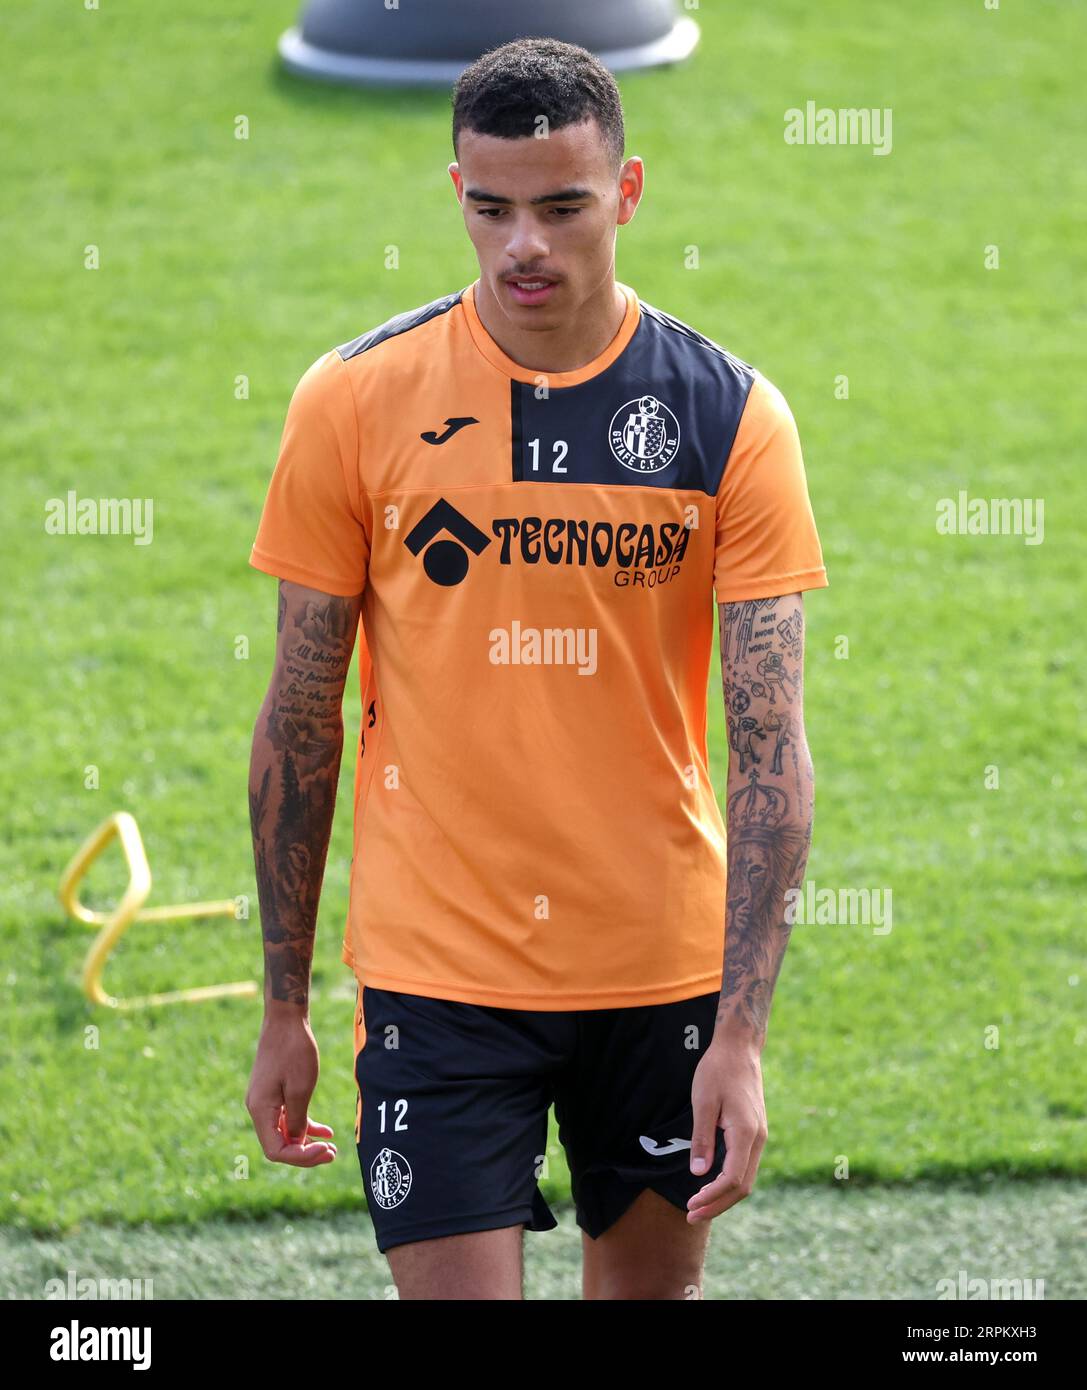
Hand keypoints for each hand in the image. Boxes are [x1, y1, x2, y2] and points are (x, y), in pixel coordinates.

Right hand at [246, 1010, 336, 1166]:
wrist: (286, 1020)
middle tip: (332, 1153)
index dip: (300, 1157)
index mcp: (260, 1110)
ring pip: (284, 1133)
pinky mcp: (273, 1093)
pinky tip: (325, 1130)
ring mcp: (265, 1101)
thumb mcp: (300, 1088)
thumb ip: (298, 1120)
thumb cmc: (294, 1051)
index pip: (276, 1151)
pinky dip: (304, 1125)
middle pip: (279, 1145)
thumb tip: (297, 1143)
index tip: (324, 1149)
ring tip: (330, 1148)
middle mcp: (258, 1110)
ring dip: (306, 1142)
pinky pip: (287, 1118)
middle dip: (305, 1153)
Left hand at [686, 1033, 766, 1221]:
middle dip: (717, 1204)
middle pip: (742, 1186)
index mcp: (746, 1132)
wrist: (739, 1048)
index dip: (711, 1196)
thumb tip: (699, 1173)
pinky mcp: (755, 1132)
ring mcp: (759, 1136)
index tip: (691, 1205)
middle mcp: (758, 1139)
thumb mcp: (703, 1101)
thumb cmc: (718, 1070)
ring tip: (699, 1205)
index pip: (732, 1178)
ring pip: (746, 1178)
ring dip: (724, 1196)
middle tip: (691, 1215)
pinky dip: (729, 1181)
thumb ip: (702, 1138)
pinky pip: (745, 1165)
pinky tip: (711, 1184)